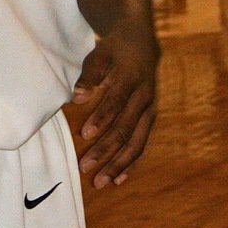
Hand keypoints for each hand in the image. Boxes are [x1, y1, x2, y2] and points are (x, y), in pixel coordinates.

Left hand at [72, 22, 157, 188]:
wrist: (142, 45)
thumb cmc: (114, 51)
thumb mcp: (100, 54)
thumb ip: (88, 75)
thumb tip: (76, 97)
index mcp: (132, 79)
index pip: (116, 102)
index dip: (101, 118)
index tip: (84, 134)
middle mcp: (145, 98)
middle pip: (126, 129)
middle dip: (106, 150)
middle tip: (84, 167)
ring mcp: (150, 112)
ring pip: (137, 143)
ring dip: (118, 164)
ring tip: (100, 181)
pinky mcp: (150, 121)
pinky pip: (143, 146)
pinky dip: (131, 164)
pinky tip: (118, 179)